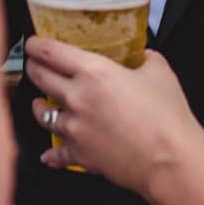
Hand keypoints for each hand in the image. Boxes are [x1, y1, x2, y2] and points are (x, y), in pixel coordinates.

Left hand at [24, 38, 198, 196]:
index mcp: (94, 72)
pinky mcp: (80, 155)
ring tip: (39, 105)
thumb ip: (146, 59)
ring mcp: (75, 128)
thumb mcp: (160, 72)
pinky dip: (52, 152)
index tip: (34, 43)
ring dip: (38, 108)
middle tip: (34, 66)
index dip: (37, 45)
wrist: (170, 160)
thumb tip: (143, 56)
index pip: (51, 52)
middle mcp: (77, 98)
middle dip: (33, 69)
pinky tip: (49, 153)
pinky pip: (56, 152)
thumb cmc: (167, 118)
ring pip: (42, 114)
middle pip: (40, 78)